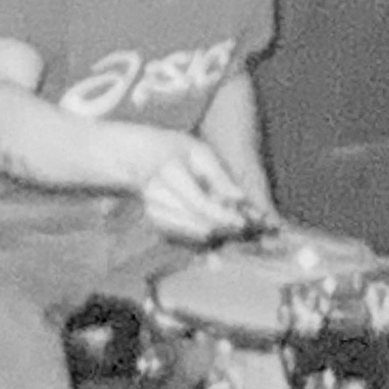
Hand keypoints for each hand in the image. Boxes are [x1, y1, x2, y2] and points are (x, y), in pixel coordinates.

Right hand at [126, 128, 251, 241]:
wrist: (139, 158)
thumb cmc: (177, 150)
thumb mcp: (200, 152)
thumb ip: (220, 176)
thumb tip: (240, 199)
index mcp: (169, 170)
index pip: (199, 203)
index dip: (223, 216)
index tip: (244, 222)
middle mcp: (156, 194)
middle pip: (198, 222)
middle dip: (226, 228)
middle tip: (248, 228)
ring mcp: (153, 212)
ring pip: (193, 234)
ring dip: (219, 234)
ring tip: (238, 228)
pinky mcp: (156, 224)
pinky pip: (186, 238)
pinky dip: (206, 236)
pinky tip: (220, 229)